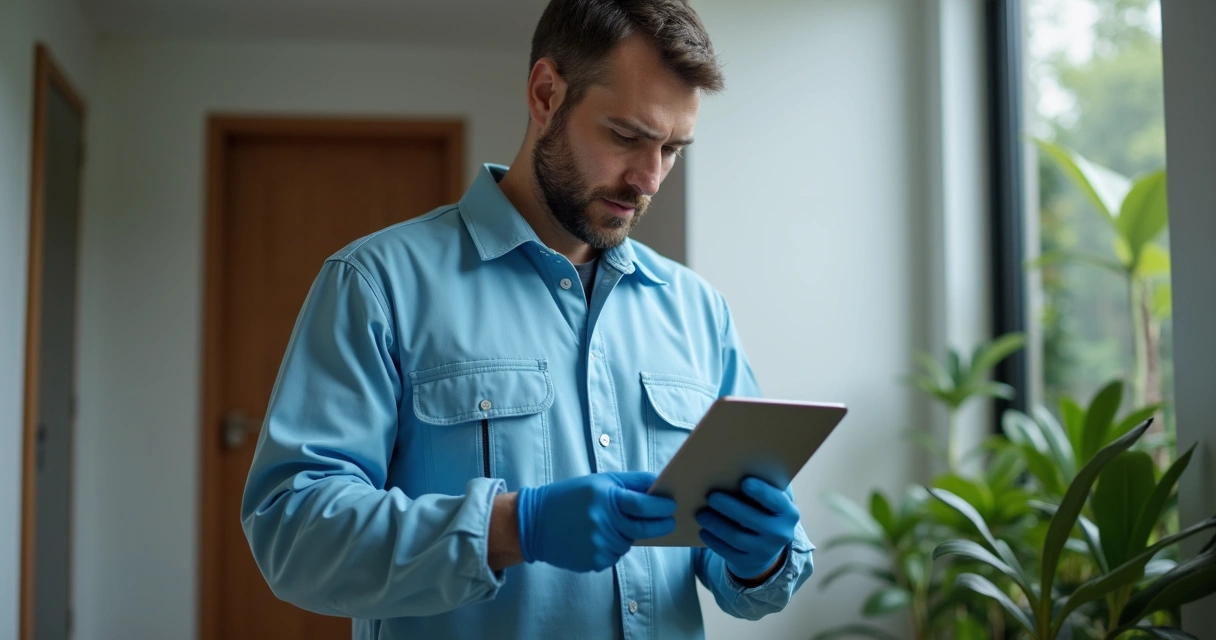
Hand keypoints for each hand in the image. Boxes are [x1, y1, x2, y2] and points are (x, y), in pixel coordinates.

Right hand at [517, 471, 676, 571]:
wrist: (534, 523)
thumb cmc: (569, 497)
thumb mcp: (598, 482)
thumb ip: (630, 483)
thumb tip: (658, 485)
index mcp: (604, 498)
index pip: (642, 504)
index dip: (661, 506)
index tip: (671, 506)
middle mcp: (602, 522)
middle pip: (643, 529)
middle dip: (660, 525)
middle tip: (669, 521)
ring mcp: (598, 545)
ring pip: (628, 543)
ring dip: (629, 535)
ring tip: (612, 524)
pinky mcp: (594, 561)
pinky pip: (614, 555)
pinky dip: (613, 546)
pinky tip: (596, 537)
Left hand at [696, 476, 799, 580]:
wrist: (766, 548)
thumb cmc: (764, 512)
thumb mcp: (771, 501)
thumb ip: (764, 485)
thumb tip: (738, 465)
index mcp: (788, 513)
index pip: (776, 501)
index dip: (761, 492)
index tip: (744, 481)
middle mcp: (780, 534)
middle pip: (752, 519)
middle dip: (729, 507)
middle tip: (711, 496)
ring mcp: (765, 551)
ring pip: (736, 537)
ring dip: (716, 524)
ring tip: (701, 514)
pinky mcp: (749, 563)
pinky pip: (728, 553)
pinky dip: (714, 541)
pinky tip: (703, 531)